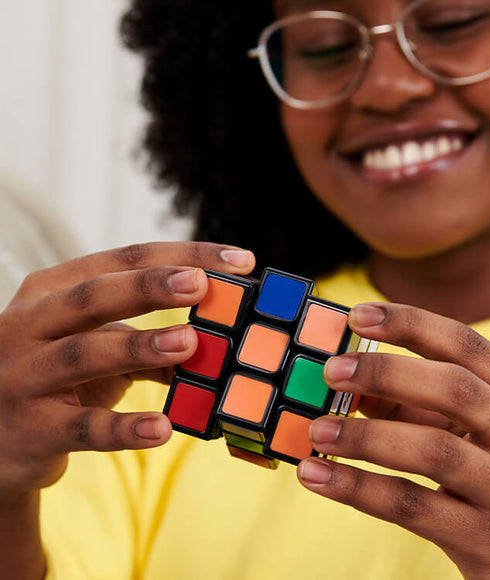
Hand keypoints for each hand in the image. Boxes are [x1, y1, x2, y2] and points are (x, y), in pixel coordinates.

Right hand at [0, 242, 254, 500]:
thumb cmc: (55, 379)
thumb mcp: (97, 350)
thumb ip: (150, 349)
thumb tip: (216, 350)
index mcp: (53, 291)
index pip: (123, 260)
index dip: (183, 256)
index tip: (239, 259)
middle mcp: (30, 324)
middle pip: (94, 295)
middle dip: (149, 286)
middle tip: (201, 282)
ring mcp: (22, 376)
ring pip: (83, 354)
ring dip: (138, 346)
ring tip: (189, 343)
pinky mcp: (29, 430)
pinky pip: (81, 427)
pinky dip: (122, 427)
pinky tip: (162, 428)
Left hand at [297, 302, 489, 578]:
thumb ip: (429, 409)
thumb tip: (358, 389)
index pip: (466, 345)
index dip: (409, 323)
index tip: (358, 314)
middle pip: (452, 388)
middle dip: (385, 372)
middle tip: (331, 370)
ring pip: (431, 450)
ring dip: (364, 436)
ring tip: (317, 429)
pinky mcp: (486, 541)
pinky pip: (411, 506)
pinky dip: (356, 488)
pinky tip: (316, 475)